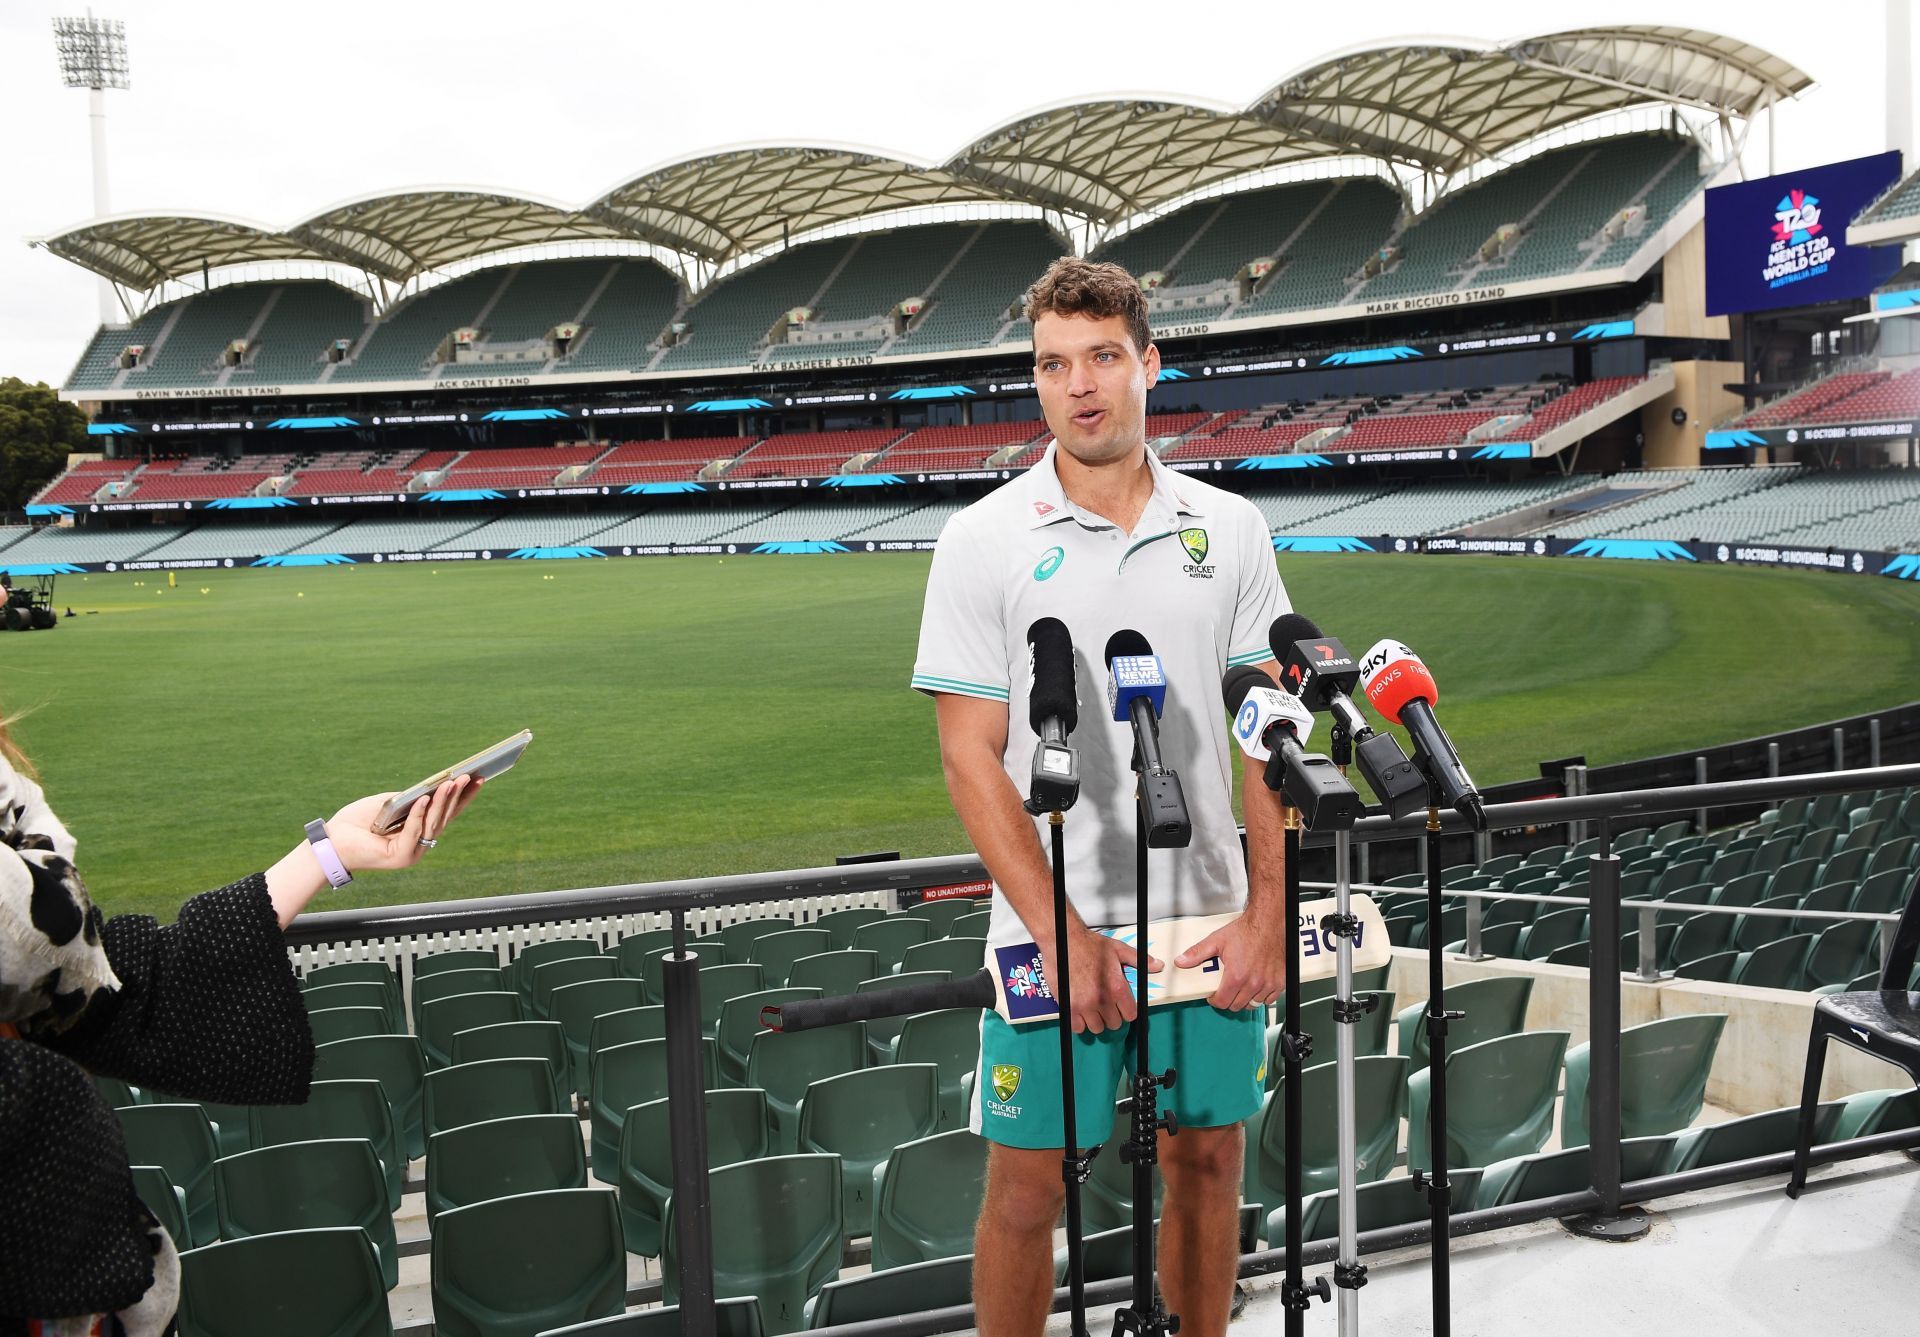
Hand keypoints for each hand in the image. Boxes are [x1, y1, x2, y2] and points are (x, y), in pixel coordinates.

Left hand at [324, 775, 482, 873]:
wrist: (331, 841)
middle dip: (457, 796)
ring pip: (431, 824)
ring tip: (451, 783)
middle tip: (469, 777)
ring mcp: (411, 853)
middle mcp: (418, 844)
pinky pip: (412, 832)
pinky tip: (425, 799)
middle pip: (443, 818)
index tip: (478, 778)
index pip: (446, 813)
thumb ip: (411, 799)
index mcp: (418, 831)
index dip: (462, 797)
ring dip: (442, 802)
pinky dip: (418, 815)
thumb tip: (434, 788)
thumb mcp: (389, 803)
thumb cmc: (358, 821)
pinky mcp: (399, 858)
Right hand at [1044, 924, 1160, 1034]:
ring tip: (1093, 1008)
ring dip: (1096, 1020)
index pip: (1130, 1015)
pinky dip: (1079, 1022)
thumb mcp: (1118, 949)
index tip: (1122, 1007)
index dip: (1127, 1011)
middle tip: (1106, 1005)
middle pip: (1114, 1024)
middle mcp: (1102, 998)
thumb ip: (1139, 960)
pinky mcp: (1069, 1006)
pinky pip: (1077, 1028)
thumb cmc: (1088, 944)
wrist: (1063, 940)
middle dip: (1112, 1016)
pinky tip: (1080, 1012)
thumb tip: (1157, 965)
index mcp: (1117, 986)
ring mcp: (1084, 1005)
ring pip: (1097, 1028)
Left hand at [1175, 911, 1288, 1013]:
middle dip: (1229, 1000)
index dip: (1215, 1000)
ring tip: (1240, 987)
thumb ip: (1197, 953)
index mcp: (1236, 976)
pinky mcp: (1279, 982)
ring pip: (1253, 1004)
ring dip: (1245, 999)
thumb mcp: (1216, 941)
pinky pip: (1269, 999)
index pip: (1223, 1002)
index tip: (1214, 996)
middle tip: (1226, 989)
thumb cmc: (1246, 931)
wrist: (1267, 923)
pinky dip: (1262, 996)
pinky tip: (1256, 986)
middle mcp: (1253, 982)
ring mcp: (1268, 983)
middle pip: (1237, 1006)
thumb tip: (1181, 961)